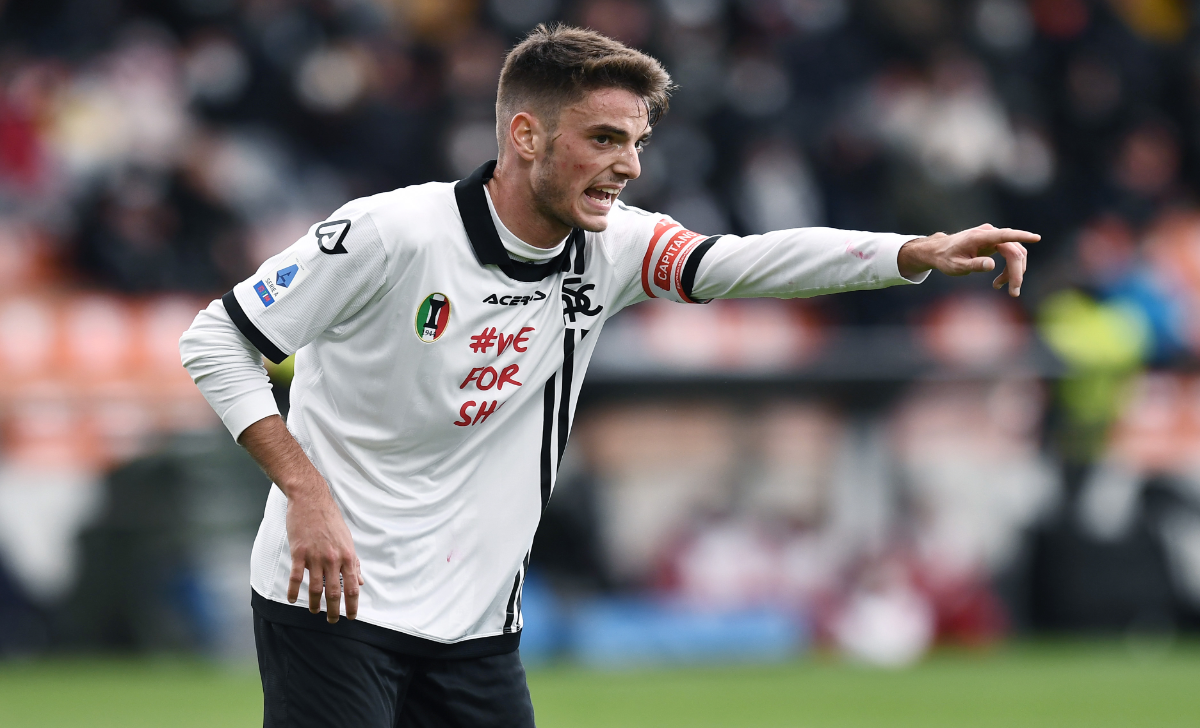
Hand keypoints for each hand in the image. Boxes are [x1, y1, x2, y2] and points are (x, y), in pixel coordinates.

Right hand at [285, 479, 362, 622]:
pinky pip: (296, 578)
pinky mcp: (299, 553)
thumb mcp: (347, 540)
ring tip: (315, 612)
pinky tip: (292, 600)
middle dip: (334, 610)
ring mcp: (315, 556)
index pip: (353, 586)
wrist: (311, 500)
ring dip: (315, 604)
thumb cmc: (331, 520)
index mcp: (347, 555)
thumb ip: (354, 562)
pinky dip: (294, 591)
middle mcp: (333, 558)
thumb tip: (361, 581)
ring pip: (315, 588)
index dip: (353, 604)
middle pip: (335, 592)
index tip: (352, 617)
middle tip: (333, 621)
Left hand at [897, 223, 1039, 296]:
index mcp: (979, 237)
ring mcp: (993, 236)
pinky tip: (999, 282)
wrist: (938, 251)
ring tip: (998, 287)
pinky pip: (1010, 254)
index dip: (1021, 236)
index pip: (1005, 235)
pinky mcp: (995, 242)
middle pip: (1014, 251)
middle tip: (1014, 292)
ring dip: (1013, 272)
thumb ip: (974, 265)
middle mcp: (989, 233)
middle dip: (1017, 272)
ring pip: (1015, 253)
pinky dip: (1009, 269)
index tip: (1036, 238)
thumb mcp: (956, 266)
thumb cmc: (946, 259)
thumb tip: (991, 265)